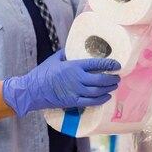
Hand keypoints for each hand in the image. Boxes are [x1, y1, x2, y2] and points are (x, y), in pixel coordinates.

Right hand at [2, 50, 119, 116]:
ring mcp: (76, 91)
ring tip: (114, 85)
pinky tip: (106, 96)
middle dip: (112, 78)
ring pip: (98, 91)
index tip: (117, 65)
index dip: (109, 65)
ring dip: (109, 88)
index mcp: (73, 66)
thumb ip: (66, 54)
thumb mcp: (55, 59)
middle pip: (100, 79)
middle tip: (117, 76)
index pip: (96, 65)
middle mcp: (77, 79)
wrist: (33, 90)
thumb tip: (74, 49)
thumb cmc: (43, 73)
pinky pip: (92, 101)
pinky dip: (101, 99)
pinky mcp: (74, 101)